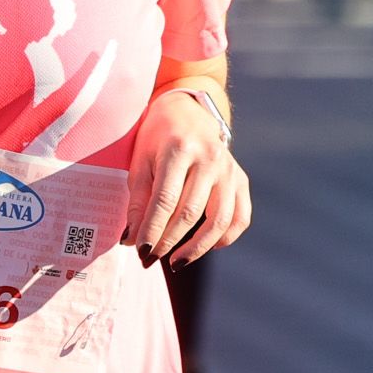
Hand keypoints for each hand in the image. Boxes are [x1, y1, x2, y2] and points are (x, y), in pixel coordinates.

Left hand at [125, 90, 251, 266]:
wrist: (188, 111)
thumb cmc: (156, 137)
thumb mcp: (140, 159)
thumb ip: (137, 199)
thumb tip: (131, 240)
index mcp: (178, 148)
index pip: (165, 199)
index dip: (152, 229)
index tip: (140, 251)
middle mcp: (209, 158)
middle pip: (189, 212)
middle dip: (168, 241)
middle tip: (149, 259)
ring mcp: (229, 169)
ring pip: (218, 220)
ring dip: (197, 248)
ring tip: (176, 262)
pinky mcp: (241, 179)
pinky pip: (240, 217)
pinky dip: (225, 237)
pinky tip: (206, 246)